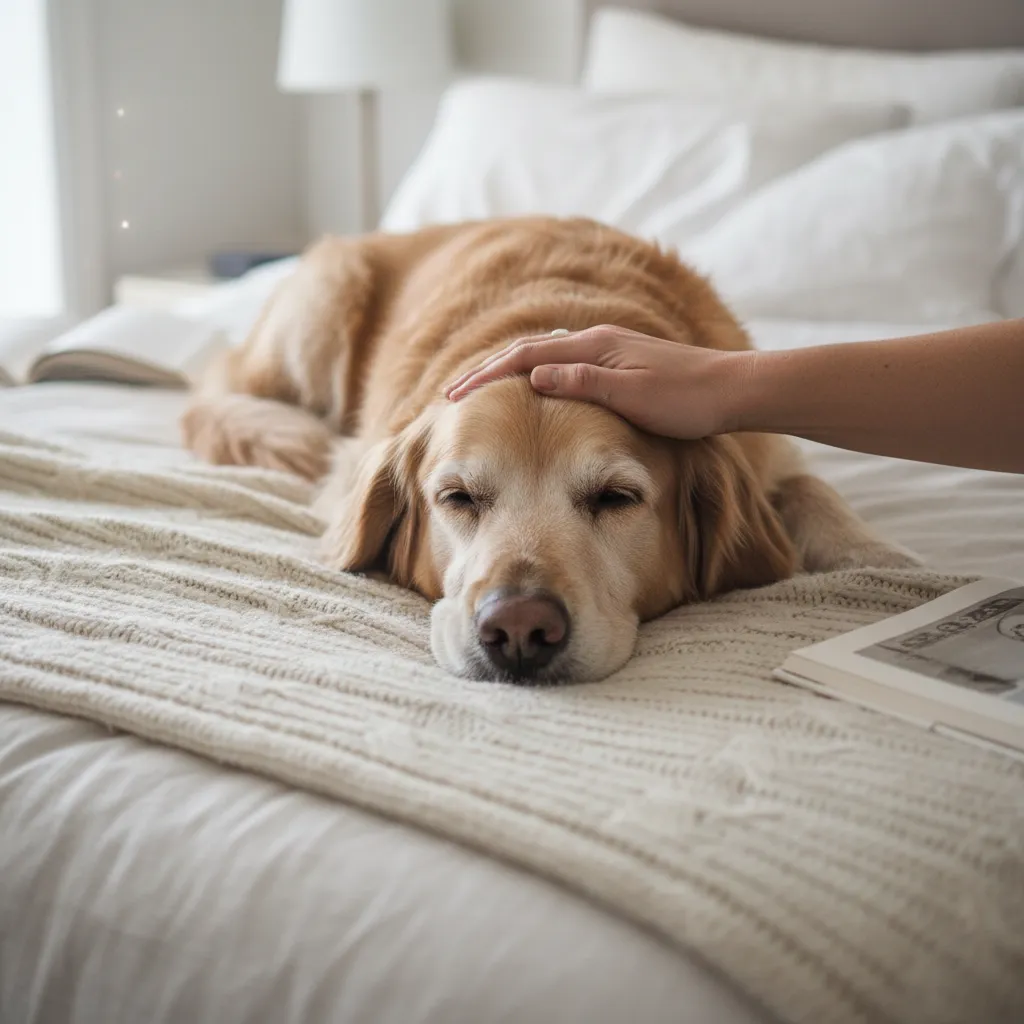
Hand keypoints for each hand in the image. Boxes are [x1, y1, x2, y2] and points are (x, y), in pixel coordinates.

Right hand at [445, 325, 754, 439]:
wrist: (733, 391)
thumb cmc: (686, 400)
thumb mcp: (631, 395)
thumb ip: (581, 382)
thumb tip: (531, 376)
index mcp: (594, 346)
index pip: (526, 358)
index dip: (487, 375)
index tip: (455, 394)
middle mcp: (598, 340)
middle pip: (530, 351)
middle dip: (489, 370)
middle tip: (454, 392)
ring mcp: (610, 349)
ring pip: (546, 355)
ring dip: (511, 370)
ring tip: (484, 387)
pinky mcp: (622, 362)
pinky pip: (565, 363)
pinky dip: (537, 372)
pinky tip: (536, 384)